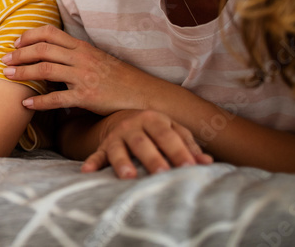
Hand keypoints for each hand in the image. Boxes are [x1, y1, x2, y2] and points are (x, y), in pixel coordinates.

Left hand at [1, 25, 165, 114]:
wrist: (144, 95)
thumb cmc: (119, 79)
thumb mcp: (97, 60)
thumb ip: (75, 56)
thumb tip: (51, 58)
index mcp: (82, 47)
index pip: (50, 33)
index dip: (29, 35)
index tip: (15, 42)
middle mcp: (81, 58)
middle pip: (43, 49)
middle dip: (19, 54)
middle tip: (3, 60)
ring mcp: (84, 77)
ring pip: (46, 70)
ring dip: (23, 73)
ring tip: (7, 77)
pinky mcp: (88, 97)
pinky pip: (57, 99)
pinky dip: (39, 102)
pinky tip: (26, 104)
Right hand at [83, 109, 212, 177]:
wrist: (123, 118)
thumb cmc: (155, 129)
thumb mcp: (173, 130)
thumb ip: (189, 145)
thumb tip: (207, 162)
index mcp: (154, 119)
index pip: (168, 136)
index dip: (179, 151)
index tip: (190, 167)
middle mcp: (133, 125)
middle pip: (143, 143)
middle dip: (152, 158)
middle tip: (162, 173)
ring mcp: (116, 136)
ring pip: (119, 149)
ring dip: (122, 162)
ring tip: (129, 176)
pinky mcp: (103, 146)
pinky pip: (96, 155)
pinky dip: (92, 163)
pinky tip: (87, 172)